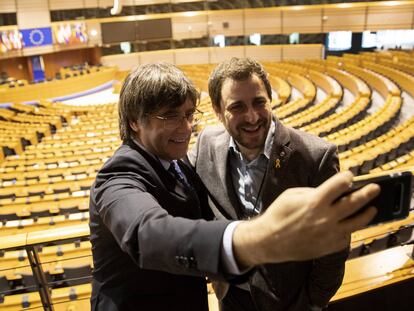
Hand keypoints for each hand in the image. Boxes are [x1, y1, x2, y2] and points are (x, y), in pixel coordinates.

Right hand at [232, 171, 379, 266]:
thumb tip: (329, 192)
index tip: (349, 176)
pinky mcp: (328, 247)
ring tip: (372, 209)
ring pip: (357, 223)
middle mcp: (325, 217)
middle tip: (375, 188)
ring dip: (367, 214)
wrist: (270, 240)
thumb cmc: (279, 214)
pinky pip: (345, 237)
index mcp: (315, 201)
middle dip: (367, 193)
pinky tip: (349, 225)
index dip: (346, 178)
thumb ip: (313, 192)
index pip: (339, 185)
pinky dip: (348, 230)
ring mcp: (329, 234)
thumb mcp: (292, 195)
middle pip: (354, 203)